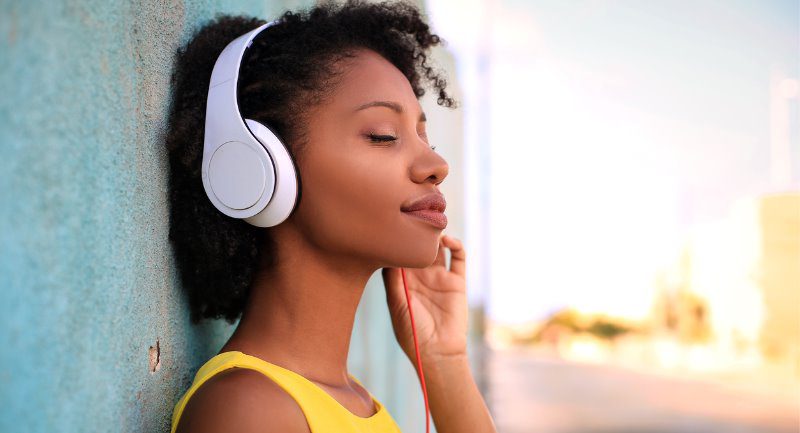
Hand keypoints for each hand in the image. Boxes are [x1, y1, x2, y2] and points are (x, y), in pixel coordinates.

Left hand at [381, 234, 467, 364]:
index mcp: (402, 282)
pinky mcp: (457, 281)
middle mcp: (420, 276)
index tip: (392, 224)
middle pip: (418, 246)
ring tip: (430, 228)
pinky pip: (459, 257)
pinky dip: (456, 245)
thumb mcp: (396, 305)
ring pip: (438, 248)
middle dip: (416, 232)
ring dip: (435, 236)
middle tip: (413, 217)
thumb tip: (387, 252)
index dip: (396, 239)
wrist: (438, 352)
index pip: (398, 253)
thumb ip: (393, 279)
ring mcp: (439, 277)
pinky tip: (448, 241)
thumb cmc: (412, 332)